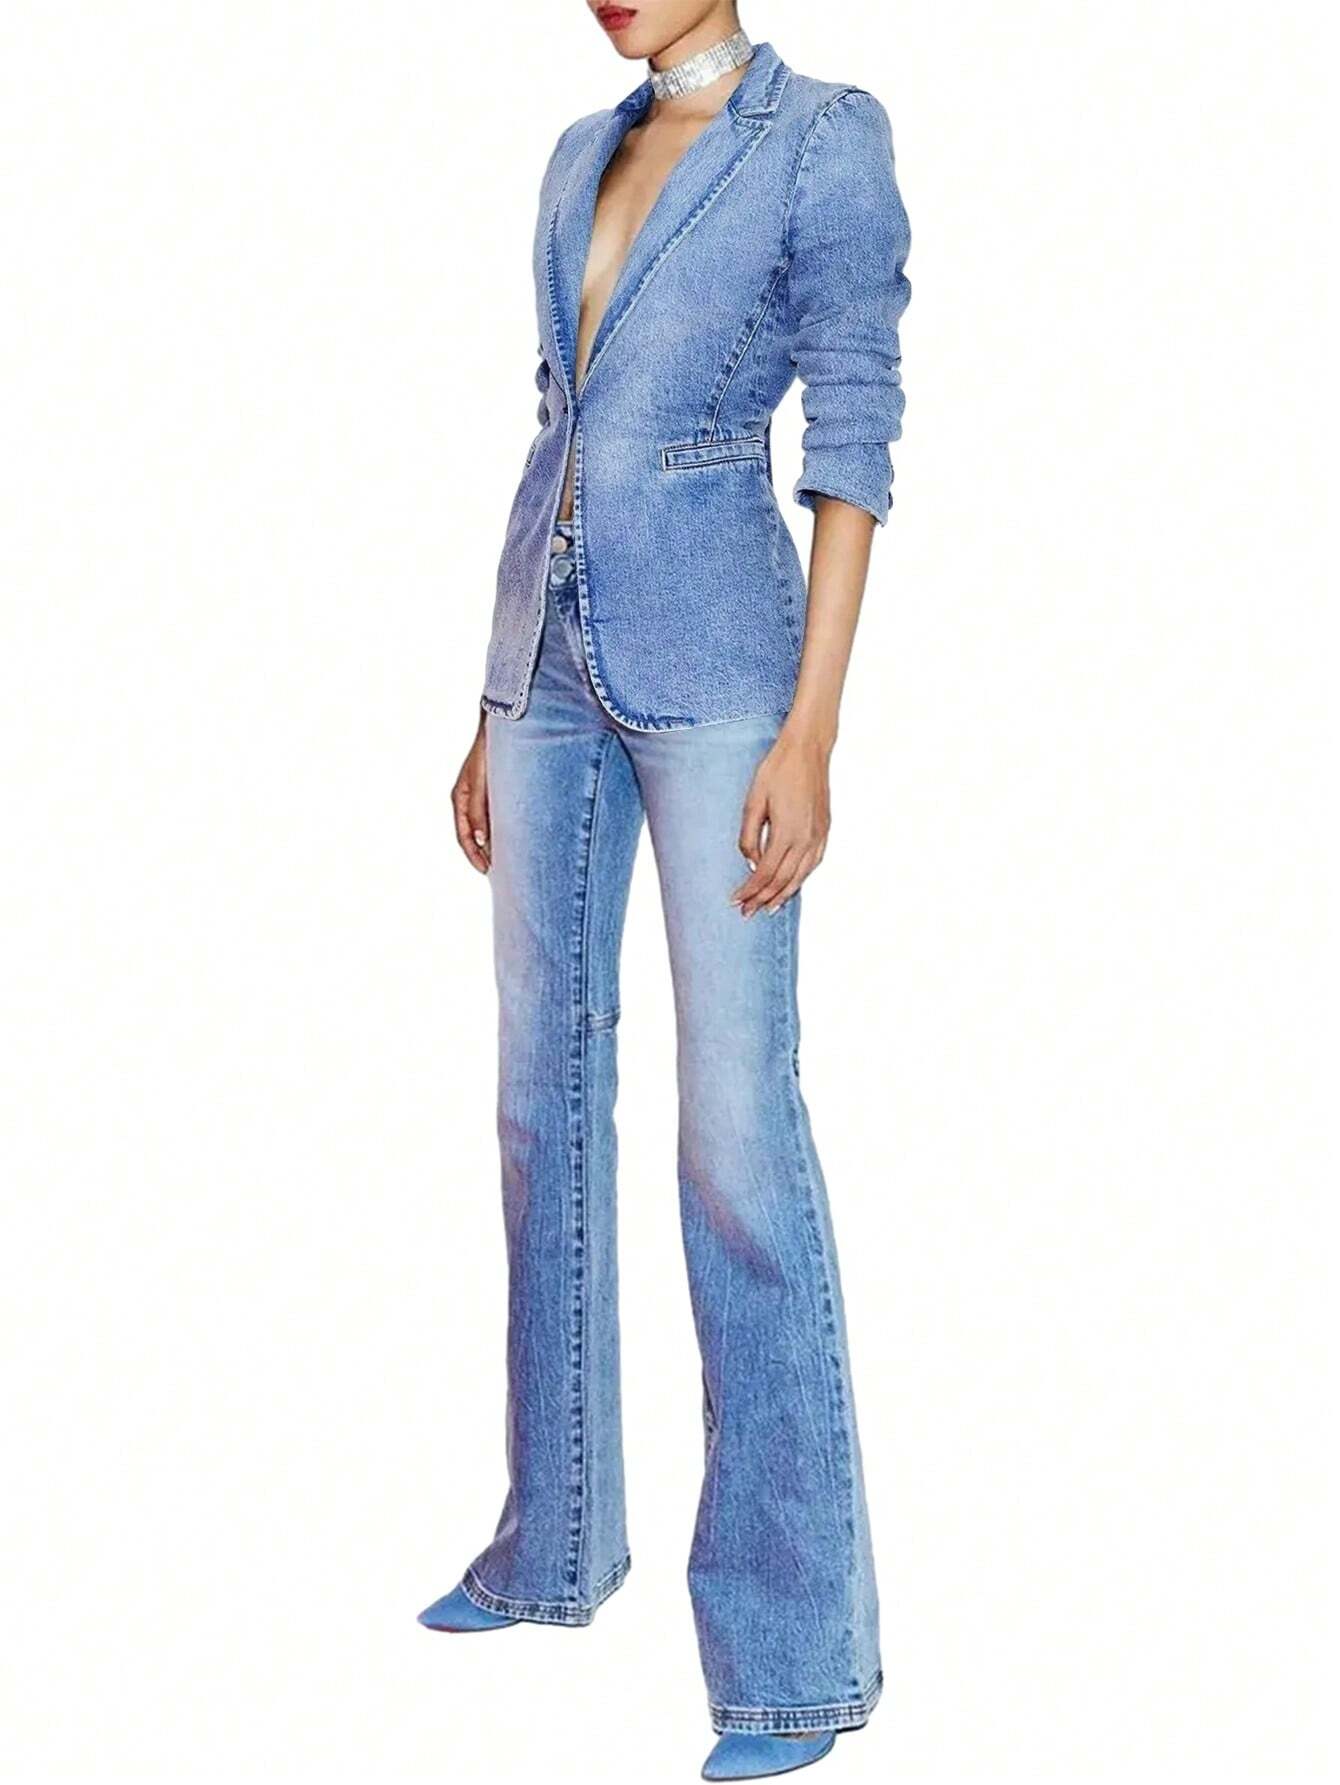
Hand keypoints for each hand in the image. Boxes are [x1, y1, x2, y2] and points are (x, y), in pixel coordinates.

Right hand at [452, 718, 490, 873]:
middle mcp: (466, 799)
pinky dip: (496, 830)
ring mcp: (477, 795)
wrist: (499, 726)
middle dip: (481, 854)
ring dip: (489, 843)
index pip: (464, 836)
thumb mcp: (481, 782)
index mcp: (459, 798)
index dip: (474, 855)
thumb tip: (481, 840)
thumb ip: (479, 810)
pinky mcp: (489, 790)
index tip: (487, 870)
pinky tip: (509, 836)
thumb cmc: (488, 751)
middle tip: (496, 871)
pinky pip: (490, 816)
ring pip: (481, 827)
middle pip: (471, 835)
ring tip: (504, 859)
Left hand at [730, 726, 831, 917]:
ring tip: (768, 908)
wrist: (808, 750)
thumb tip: (752, 863)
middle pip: (782, 881)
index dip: (749, 890)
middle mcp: (806, 839)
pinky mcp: (824, 830)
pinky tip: (791, 885)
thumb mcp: (753, 801)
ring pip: (800, 876)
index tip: (735, 901)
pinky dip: (800, 879)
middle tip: (746, 913)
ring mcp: (818, 836)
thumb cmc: (777, 770)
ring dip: (783, 895)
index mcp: (787, 833)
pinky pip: (813, 864)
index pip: (765, 873)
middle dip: (762, 899)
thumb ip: (749, 836)